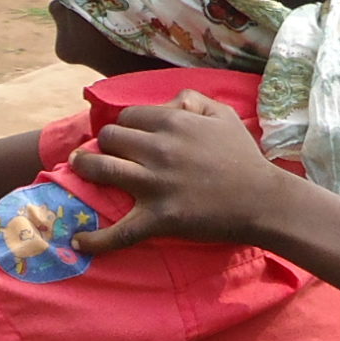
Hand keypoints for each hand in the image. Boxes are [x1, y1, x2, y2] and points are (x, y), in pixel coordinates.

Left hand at [68, 92, 292, 253]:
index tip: (125, 137)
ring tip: (76, 169)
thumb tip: (170, 100)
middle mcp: (159, 149)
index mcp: (173, 122)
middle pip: (110, 138)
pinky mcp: (158, 218)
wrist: (262, 200)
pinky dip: (96, 239)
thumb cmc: (244, 159)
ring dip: (85, 167)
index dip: (124, 126)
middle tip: (103, 152)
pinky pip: (119, 231)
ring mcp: (155, 184)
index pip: (128, 117)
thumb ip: (194, 100)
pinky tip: (78, 240)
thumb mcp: (224, 116)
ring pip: (102, 168)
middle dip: (104, 143)